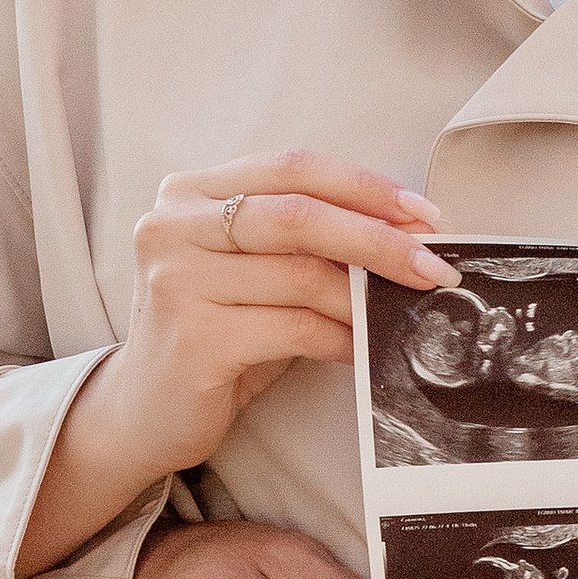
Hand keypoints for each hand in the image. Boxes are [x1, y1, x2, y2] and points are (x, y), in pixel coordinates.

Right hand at [22, 149, 460, 574]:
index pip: (291, 168)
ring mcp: (176, 281)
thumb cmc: (213, 331)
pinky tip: (362, 348)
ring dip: (365, 297)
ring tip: (401, 311)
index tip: (424, 212)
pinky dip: (341, 337)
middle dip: (379, 238)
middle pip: (299, 215)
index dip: (364, 185)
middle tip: (435, 264)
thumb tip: (406, 231)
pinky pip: (294, 328)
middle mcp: (172, 226)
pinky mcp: (193, 338)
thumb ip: (304, 240)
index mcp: (189, 192)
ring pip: (301, 275)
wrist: (142, 411)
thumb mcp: (251, 269)